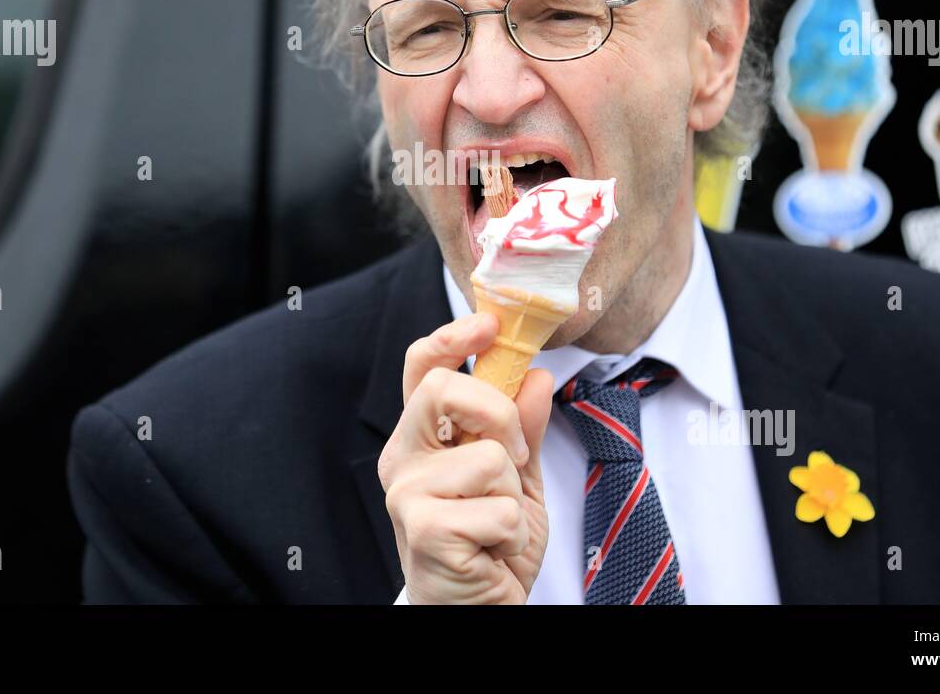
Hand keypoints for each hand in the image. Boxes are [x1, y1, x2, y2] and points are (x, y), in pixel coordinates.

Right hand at [377, 312, 554, 603]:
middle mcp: (403, 459)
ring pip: (485, 458)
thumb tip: (536, 378)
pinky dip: (510, 532)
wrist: (483, 613)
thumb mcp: (518, 481)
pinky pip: (495, 508)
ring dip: (511, 496)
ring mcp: (406, 495)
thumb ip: (524, 431)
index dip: (451, 338)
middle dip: (497, 413)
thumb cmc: (492, 548)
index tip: (489, 325)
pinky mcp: (423, 531)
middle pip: (441, 390)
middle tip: (513, 454)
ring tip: (496, 525)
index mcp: (423, 438)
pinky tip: (491, 551)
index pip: (421, 368)